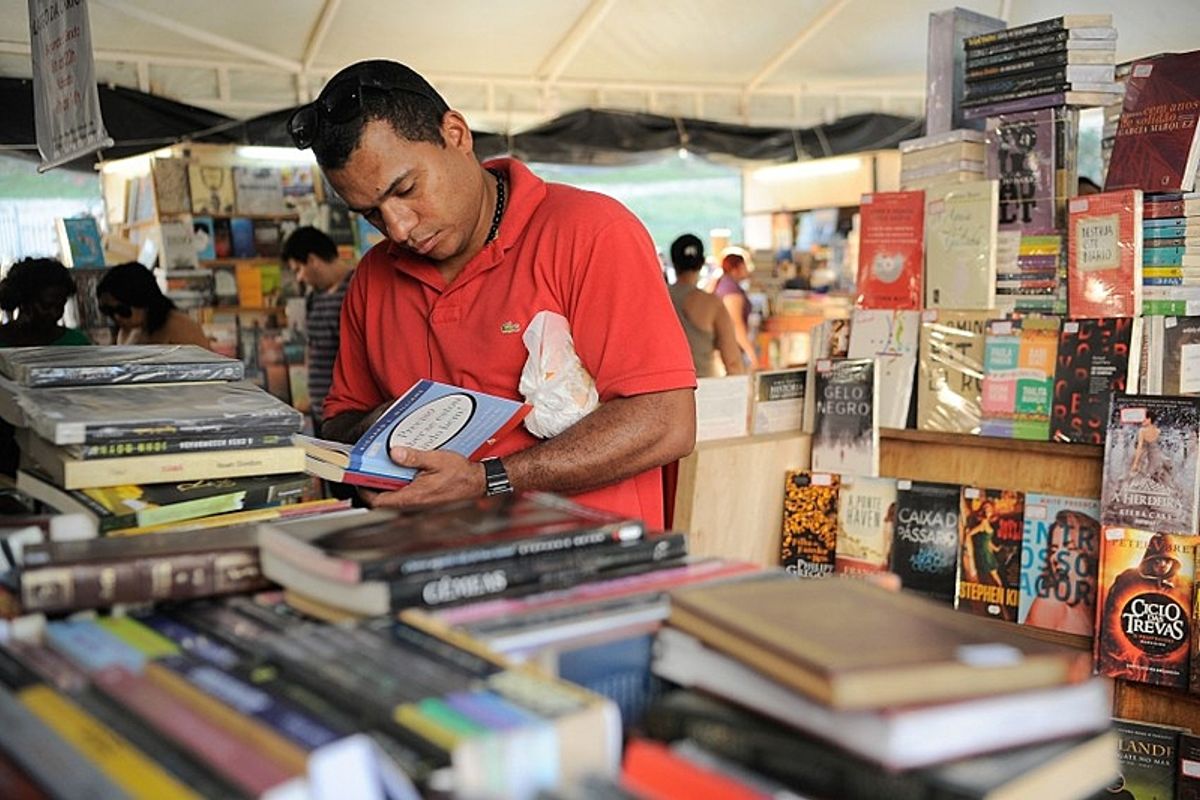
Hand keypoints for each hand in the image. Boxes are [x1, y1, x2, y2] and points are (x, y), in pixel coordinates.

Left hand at [359, 447, 486, 509]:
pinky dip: (398, 481)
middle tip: (367, 467)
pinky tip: (401, 467)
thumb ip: (414, 457)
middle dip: (373, 483)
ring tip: (383, 464)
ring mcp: (417, 501)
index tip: (357, 478)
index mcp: (412, 496)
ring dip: (386, 481)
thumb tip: (394, 453)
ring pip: (393, 494)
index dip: (364, 491)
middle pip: (383, 498)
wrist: (477, 483)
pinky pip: (403, 491)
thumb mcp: (436, 459)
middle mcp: (413, 502)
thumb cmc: (460, 474)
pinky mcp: (422, 497)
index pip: (378, 501)